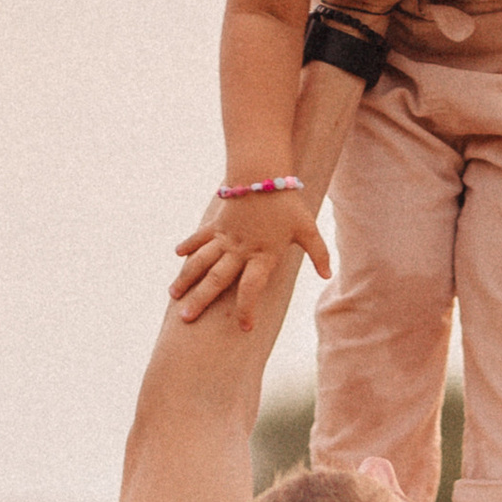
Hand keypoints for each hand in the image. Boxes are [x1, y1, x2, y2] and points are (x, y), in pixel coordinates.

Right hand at [170, 186, 330, 332]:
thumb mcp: (308, 229)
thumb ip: (319, 253)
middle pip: (217, 279)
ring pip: (201, 261)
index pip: (251, 289)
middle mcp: (240, 250)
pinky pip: (200, 238)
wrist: (262, 173)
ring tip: (173, 295)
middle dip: (201, 300)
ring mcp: (225, 237)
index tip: (244, 328)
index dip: (246, 309)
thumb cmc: (288, 204)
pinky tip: (177, 255)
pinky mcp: (218, 224)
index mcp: (262, 255)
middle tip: (186, 319)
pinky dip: (188, 245)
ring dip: (186, 278)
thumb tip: (328, 274)